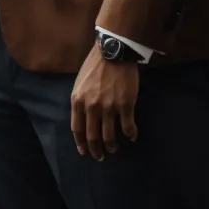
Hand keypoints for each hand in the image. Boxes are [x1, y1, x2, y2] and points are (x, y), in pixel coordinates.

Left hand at [70, 42, 139, 158]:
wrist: (113, 52)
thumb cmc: (95, 66)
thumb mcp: (80, 84)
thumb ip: (80, 101)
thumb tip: (83, 118)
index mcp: (77, 101)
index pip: (77, 129)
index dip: (81, 143)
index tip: (84, 151)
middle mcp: (91, 107)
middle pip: (92, 136)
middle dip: (96, 150)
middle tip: (100, 157)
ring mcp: (109, 107)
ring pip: (110, 136)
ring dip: (112, 146)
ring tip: (114, 149)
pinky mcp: (125, 105)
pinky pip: (128, 127)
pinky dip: (130, 135)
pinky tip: (131, 137)